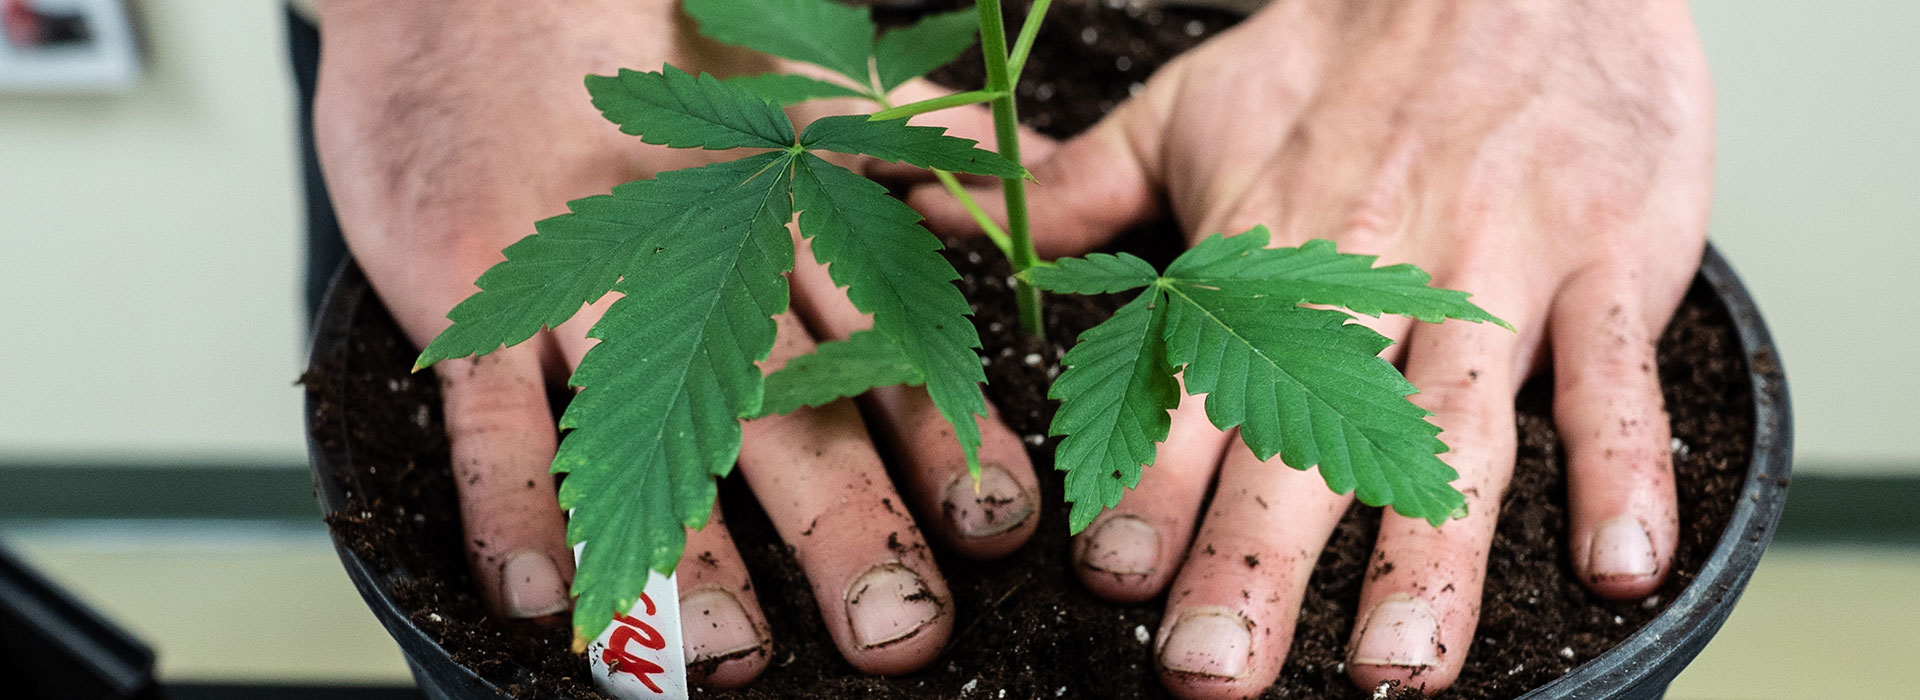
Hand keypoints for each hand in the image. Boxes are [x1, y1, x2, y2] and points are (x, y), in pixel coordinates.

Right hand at [314, 0, 1052, 685]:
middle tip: (895, 623)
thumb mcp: (796, 81)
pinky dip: (511, 499)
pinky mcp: (471, 287)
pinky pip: (488, 407)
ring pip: (644, 421)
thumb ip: (918, 133)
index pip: (885, 336)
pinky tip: (548, 590)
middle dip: (849, 524)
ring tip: (730, 650)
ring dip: (689, 545)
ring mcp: (582, 278)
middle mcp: (698, 256)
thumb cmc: (647, 45)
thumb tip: (1031, 161)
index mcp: (785, 214)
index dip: (946, 435)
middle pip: (785, 402)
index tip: (998, 524)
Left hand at [912, 0, 1711, 694]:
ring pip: (1460, 427)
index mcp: (1271, 248)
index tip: (1109, 572)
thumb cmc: (1355, 49)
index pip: (1197, 385)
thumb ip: (1082, 188)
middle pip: (1313, 435)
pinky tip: (1618, 566)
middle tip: (1212, 666)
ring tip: (1393, 667)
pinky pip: (1620, 376)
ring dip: (1428, 555)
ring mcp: (1500, 271)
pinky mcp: (1612, 262)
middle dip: (1257, 560)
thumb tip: (951, 207)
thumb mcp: (1194, 107)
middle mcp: (1378, 274)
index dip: (1151, 482)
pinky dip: (1625, 470)